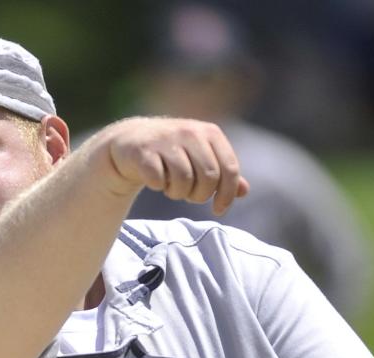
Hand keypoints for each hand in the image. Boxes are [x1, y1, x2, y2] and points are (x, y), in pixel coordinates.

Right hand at [103, 117, 249, 215]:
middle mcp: (190, 132)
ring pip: (183, 180)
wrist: (129, 142)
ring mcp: (166, 139)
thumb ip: (222, 173)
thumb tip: (243, 191)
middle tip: (188, 195)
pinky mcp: (143, 150)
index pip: (229, 169)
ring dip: (177, 193)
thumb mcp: (200, 158)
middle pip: (208, 178)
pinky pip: (157, 179)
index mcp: (210, 133)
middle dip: (199, 195)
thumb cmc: (171, 154)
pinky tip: (155, 181)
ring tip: (171, 187)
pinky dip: (157, 186)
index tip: (218, 210)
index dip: (226, 195)